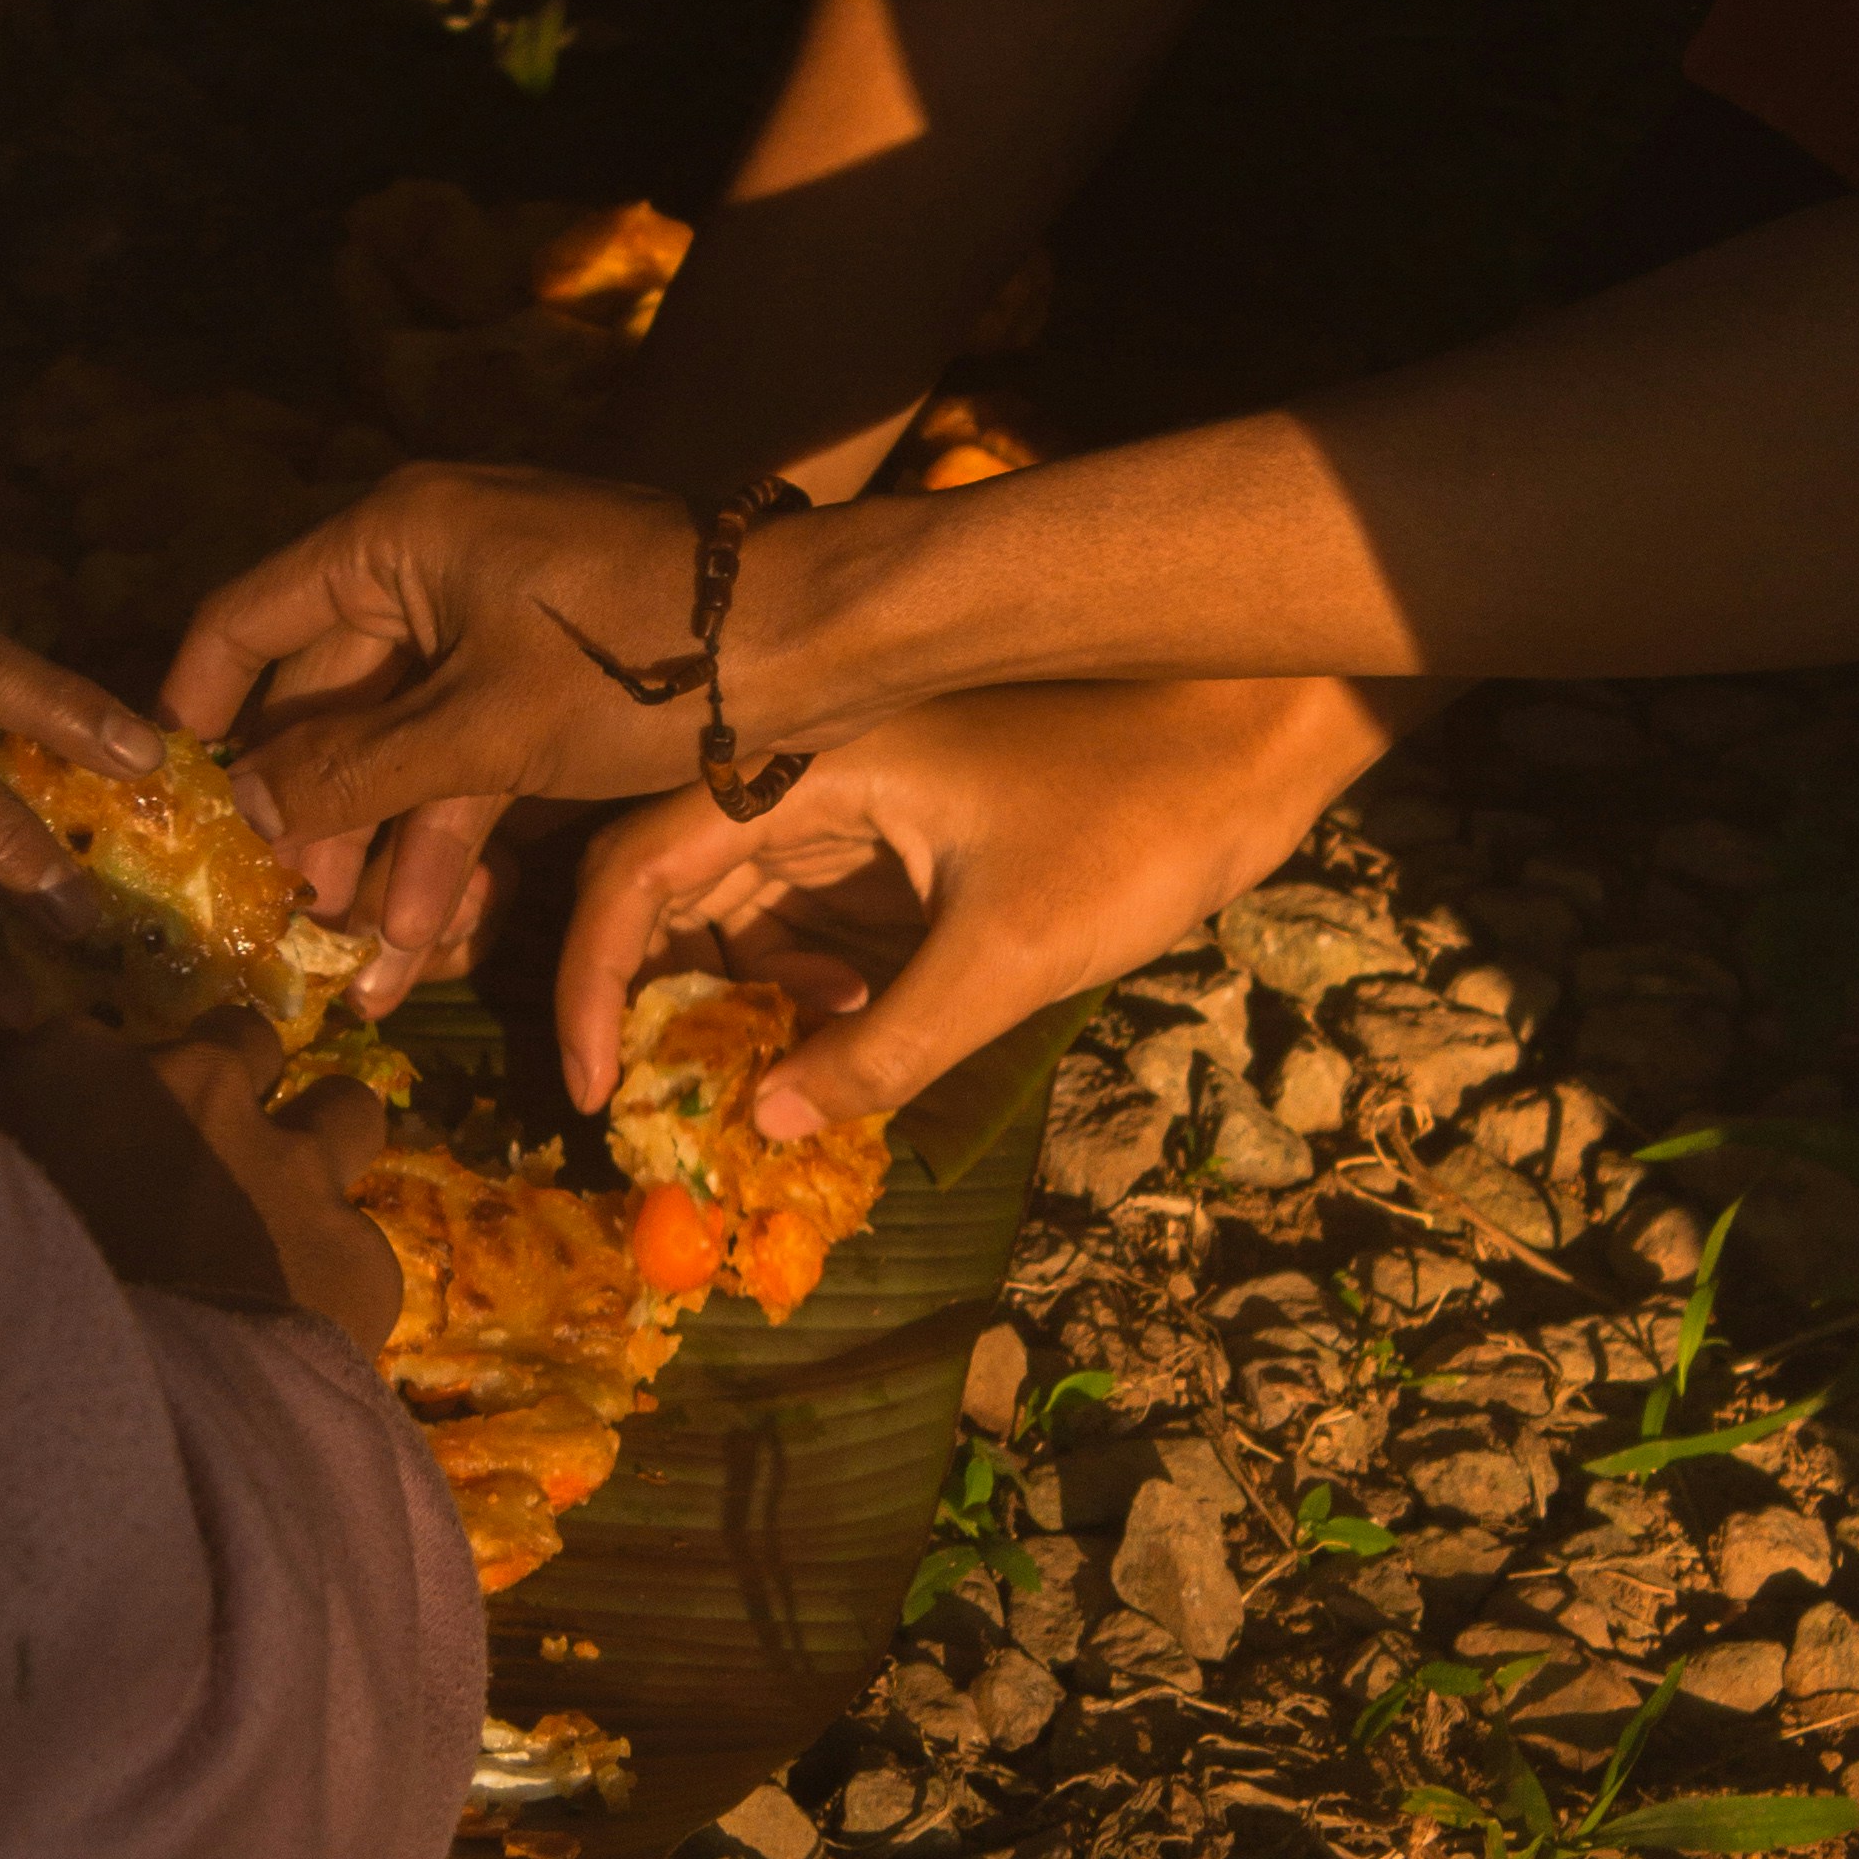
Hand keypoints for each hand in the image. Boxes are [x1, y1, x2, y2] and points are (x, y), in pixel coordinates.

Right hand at [0, 1007, 400, 1352]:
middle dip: (238, 1083)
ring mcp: (294, 1170)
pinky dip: (333, 1277)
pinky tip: (299, 1326)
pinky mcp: (357, 1257)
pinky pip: (362, 1243)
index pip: (98, 1034)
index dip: (106, 1085)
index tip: (98, 1127)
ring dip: (322, 1144)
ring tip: (292, 1209)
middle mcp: (203, 1091)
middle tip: (211, 1153)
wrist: (110, 1427)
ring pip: (346, 1109)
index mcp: (84, 1070)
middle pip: (247, 1039)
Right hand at [165, 463, 757, 972]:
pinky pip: (472, 758)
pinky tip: (439, 927)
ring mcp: (493, 623)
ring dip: (386, 852)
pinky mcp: (550, 680)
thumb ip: (352, 772)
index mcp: (395, 539)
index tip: (165, 794)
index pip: (248, 617)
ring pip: (405, 746)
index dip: (198, 706)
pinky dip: (456, 835)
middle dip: (312, 822)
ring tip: (366, 962)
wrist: (812, 645)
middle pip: (328, 700)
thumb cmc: (636, 661)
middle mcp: (431, 566)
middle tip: (287, 922)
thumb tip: (245, 811)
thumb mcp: (481, 730)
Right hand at [557, 674, 1418, 1134]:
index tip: (599, 1090)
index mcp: (803, 760)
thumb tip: (766, 1126)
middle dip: (660, 1005)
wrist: (1262, 732)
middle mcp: (804, 763)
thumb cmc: (1141, 817)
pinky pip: (810, 904)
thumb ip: (884, 1047)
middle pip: (674, 887)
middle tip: (664, 1110)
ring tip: (767, 1085)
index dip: (596, 981)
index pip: (637, 867)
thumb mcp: (1010, 953)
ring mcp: (853, 789)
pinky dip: (806, 979)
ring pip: (740, 903)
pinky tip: (848, 1033)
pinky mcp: (902, 818)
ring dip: (738, 1000)